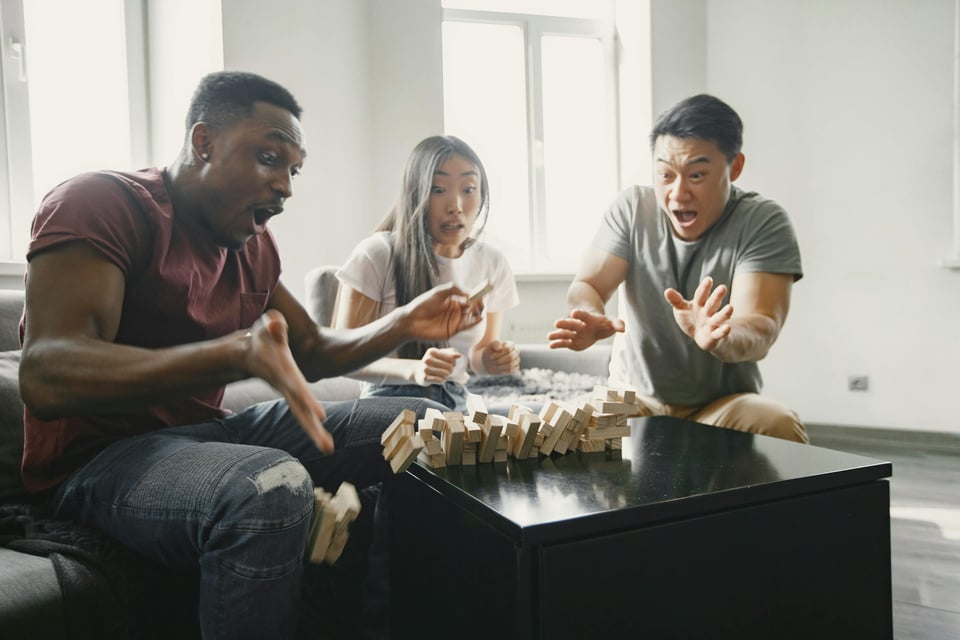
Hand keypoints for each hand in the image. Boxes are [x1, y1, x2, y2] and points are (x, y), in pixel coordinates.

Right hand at [246, 310, 332, 453]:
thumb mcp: (265, 327)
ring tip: (328, 449)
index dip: (308, 400)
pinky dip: (313, 427)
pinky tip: (324, 442)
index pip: (297, 387)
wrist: (247, 353)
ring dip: (315, 433)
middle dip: (312, 429)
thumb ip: (273, 325)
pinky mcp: (293, 395)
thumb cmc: (260, 338)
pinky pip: (304, 414)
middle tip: (327, 447)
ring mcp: (289, 393)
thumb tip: (276, 321)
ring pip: (303, 416)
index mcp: (284, 372)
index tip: (320, 415)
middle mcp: (287, 387)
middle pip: (301, 410)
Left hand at [404, 283, 481, 340]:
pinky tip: (479, 317)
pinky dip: (475, 321)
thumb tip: (469, 293)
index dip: (476, 295)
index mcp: (453, 299)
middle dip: (478, 304)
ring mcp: (456, 319)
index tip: (480, 294)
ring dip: (478, 312)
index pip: (469, 296)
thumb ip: (454, 289)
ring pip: (472, 315)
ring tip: (476, 309)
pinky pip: (467, 325)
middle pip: (473, 306)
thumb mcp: (438, 292)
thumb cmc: (423, 305)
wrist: (412, 321)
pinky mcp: (454, 329)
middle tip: (477, 303)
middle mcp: (456, 309)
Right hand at [413, 347, 459, 384]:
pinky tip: (439, 379)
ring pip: (446, 374)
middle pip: (449, 367)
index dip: (453, 363)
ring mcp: (425, 369)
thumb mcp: (440, 355)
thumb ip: (451, 354)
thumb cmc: (433, 362)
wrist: (418, 371)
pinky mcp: (424, 378)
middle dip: (450, 370)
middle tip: (447, 371)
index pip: (451, 358)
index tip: (451, 364)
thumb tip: (459, 356)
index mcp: (432, 351)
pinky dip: (442, 380)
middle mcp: (427, 359)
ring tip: (443, 375)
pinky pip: (441, 380)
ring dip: (447, 376)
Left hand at [481, 340, 519, 373]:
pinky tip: (499, 369)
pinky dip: (504, 371)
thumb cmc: (490, 352)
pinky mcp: (515, 367)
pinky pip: (512, 370)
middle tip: (493, 362)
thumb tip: (499, 348)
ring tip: (495, 365)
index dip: (499, 354)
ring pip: (511, 364)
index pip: (508, 349)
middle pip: (510, 357)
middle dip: (499, 360)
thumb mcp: (490, 346)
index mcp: (511, 344)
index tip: (491, 356)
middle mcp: (515, 352)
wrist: (489, 361)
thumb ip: (495, 344)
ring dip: (501, 366)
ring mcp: (516, 360)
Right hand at [547, 309, 624, 350]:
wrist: (593, 324)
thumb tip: (623, 329)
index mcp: (588, 319)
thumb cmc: (603, 323)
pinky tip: (550, 346)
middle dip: (565, 323)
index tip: (574, 312)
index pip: (583, 315)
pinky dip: (557, 344)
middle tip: (557, 323)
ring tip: (549, 336)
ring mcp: (574, 333)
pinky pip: (563, 343)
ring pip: (565, 333)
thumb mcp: (611, 322)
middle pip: (571, 324)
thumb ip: (617, 324)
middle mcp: (579, 325)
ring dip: (558, 334)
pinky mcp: (571, 342)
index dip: (580, 314)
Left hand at [663, 276, 732, 352]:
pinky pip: (719, 333)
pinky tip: (728, 328)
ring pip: (719, 318)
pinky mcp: (714, 336)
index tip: (709, 279)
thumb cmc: (691, 319)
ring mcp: (712, 324)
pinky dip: (723, 331)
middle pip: (712, 304)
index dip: (704, 288)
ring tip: (730, 307)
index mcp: (699, 304)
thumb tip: (667, 290)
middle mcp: (707, 312)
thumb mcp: (681, 309)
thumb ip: (676, 301)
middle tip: (723, 288)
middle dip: (716, 297)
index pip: (701, 295)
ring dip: (724, 313)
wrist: (702, 337)